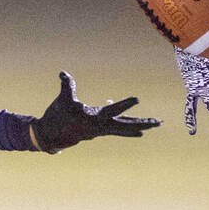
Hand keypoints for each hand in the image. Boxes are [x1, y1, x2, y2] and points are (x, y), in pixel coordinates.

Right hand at [31, 72, 160, 153]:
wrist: (50, 136)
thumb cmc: (57, 117)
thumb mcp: (62, 100)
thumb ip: (67, 86)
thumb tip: (63, 73)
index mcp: (93, 118)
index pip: (112, 110)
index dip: (125, 104)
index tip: (137, 99)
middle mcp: (100, 126)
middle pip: (126, 126)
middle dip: (142, 123)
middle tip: (158, 122)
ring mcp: (101, 130)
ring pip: (124, 128)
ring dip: (139, 126)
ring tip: (155, 123)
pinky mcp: (99, 131)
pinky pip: (117, 129)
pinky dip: (127, 126)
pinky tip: (138, 128)